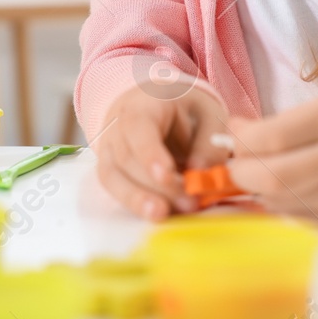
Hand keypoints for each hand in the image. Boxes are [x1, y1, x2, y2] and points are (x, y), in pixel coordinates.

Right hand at [93, 82, 232, 220]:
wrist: (155, 105)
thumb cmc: (183, 109)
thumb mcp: (207, 114)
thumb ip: (208, 143)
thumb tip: (200, 173)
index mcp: (143, 104)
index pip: (138, 126)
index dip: (149, 152)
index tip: (166, 175)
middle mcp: (118, 125)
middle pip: (128, 157)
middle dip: (156, 185)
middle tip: (188, 203)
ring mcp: (109, 147)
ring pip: (113, 175)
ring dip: (138, 199)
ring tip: (163, 214)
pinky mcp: (109, 167)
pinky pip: (113, 187)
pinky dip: (132, 202)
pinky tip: (154, 212)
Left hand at [225, 89, 317, 226]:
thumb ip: (283, 122)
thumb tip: (235, 131)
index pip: (272, 141)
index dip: (241, 139)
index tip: (235, 129)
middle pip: (268, 180)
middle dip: (241, 170)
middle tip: (241, 156)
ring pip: (277, 204)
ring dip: (258, 188)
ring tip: (264, 167)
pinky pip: (296, 218)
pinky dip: (280, 203)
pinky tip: (286, 186)